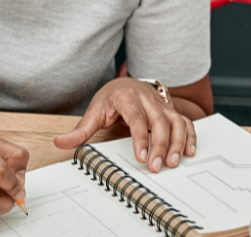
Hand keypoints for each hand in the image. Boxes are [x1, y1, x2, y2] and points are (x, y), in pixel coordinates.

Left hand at [54, 78, 195, 172]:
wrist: (125, 83)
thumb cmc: (111, 98)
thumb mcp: (94, 112)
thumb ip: (80, 131)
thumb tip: (60, 143)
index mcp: (127, 97)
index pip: (137, 118)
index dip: (141, 138)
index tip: (141, 157)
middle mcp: (147, 98)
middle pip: (159, 121)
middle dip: (161, 145)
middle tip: (157, 167)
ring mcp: (162, 104)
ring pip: (176, 121)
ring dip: (178, 142)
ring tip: (174, 162)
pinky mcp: (171, 110)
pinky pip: (186, 121)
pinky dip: (190, 136)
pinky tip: (189, 152)